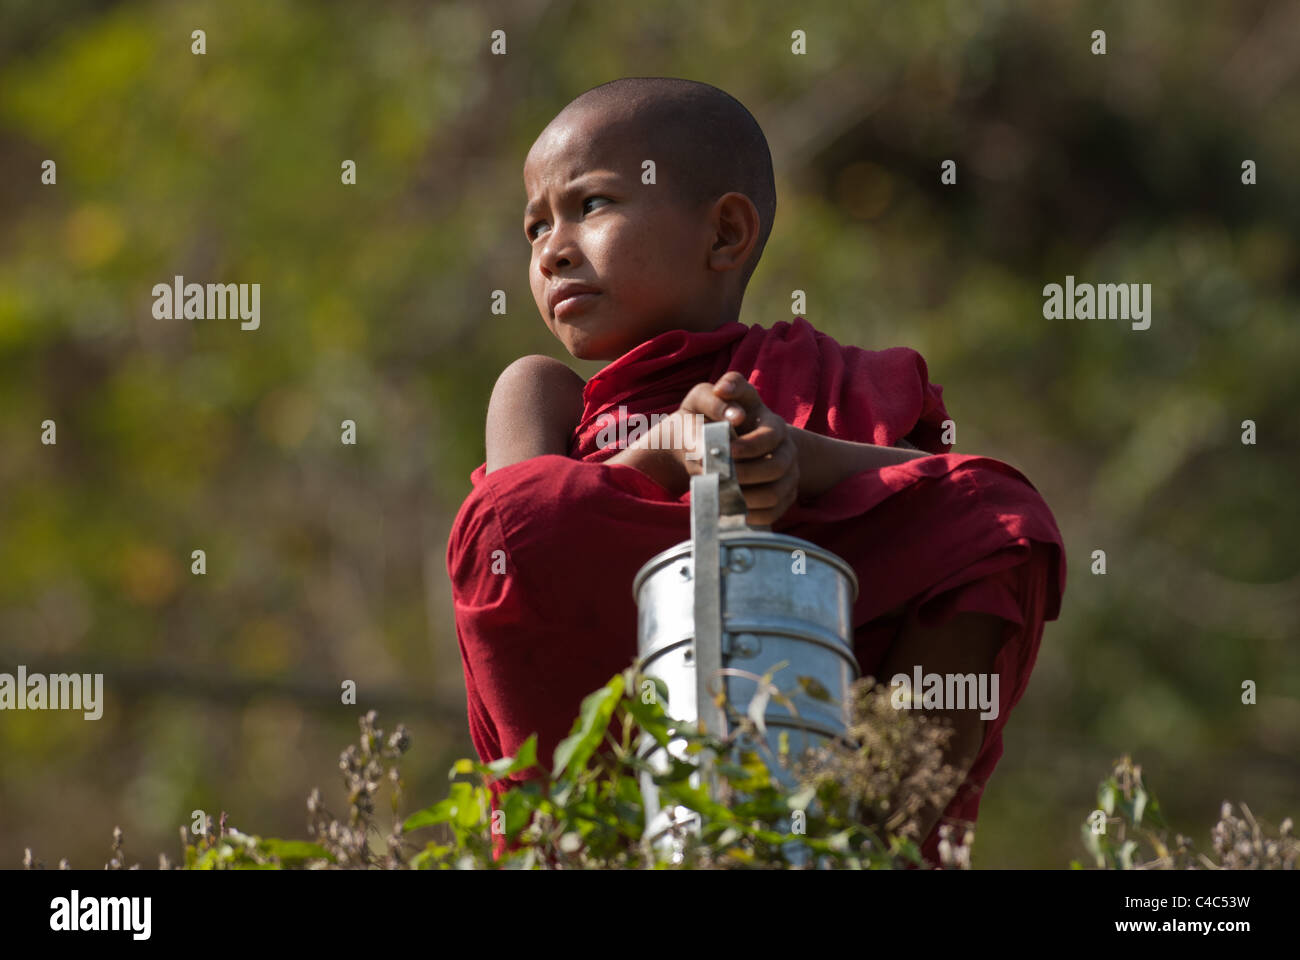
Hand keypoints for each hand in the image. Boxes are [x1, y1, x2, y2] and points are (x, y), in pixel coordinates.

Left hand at [673, 372, 799, 526]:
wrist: (699, 445)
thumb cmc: (702, 419)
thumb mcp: (702, 400)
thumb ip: (713, 397)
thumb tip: (727, 400)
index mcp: (768, 421)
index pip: (771, 435)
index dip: (752, 446)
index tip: (727, 452)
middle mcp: (783, 446)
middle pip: (778, 467)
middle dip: (748, 475)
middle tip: (722, 478)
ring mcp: (786, 472)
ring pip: (778, 492)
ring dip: (749, 498)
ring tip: (723, 497)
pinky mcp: (781, 495)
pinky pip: (775, 512)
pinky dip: (755, 516)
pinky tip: (735, 513)